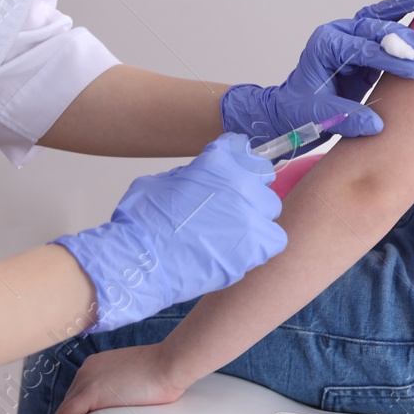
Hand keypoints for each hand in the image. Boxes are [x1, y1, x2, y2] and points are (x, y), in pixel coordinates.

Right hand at [52, 133, 285, 334]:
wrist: (139, 263)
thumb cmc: (141, 224)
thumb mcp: (160, 183)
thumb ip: (190, 175)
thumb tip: (199, 178)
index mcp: (217, 162)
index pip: (239, 150)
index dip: (233, 163)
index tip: (229, 174)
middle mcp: (240, 183)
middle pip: (260, 181)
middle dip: (247, 192)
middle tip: (229, 210)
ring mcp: (250, 215)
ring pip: (270, 209)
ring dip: (256, 218)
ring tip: (235, 234)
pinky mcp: (256, 247)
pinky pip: (275, 240)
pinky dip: (262, 245)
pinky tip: (241, 252)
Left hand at [54, 342, 181, 413]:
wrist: (170, 363)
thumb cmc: (162, 371)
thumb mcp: (133, 376)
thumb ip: (120, 387)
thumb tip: (122, 406)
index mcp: (95, 365)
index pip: (77, 394)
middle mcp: (86, 370)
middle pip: (69, 402)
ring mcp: (87, 379)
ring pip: (65, 410)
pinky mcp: (91, 392)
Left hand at [220, 0, 413, 147]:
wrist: (290, 112)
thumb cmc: (298, 112)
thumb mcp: (317, 116)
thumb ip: (345, 117)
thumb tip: (377, 124)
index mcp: (325, 45)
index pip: (362, 49)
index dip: (390, 59)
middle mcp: (338, 34)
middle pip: (374, 28)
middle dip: (404, 39)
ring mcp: (351, 37)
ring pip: (379, 18)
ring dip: (404, 8)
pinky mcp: (364, 47)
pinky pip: (385, 28)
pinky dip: (402, 14)